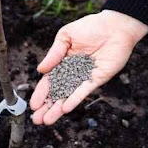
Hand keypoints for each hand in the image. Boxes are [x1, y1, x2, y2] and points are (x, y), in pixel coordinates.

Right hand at [29, 10, 147, 124]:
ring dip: (58, 109)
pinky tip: (65, 109)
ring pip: (69, 96)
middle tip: (37, 120)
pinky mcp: (97, 79)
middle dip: (47, 107)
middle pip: (57, 93)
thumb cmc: (90, 27)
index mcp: (62, 62)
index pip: (49, 81)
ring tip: (47, 121)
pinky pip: (84, 91)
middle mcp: (73, 73)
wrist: (115, 26)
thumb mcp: (66, 36)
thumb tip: (40, 70)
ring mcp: (84, 77)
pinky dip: (75, 99)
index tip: (33, 105)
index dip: (41, 93)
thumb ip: (54, 54)